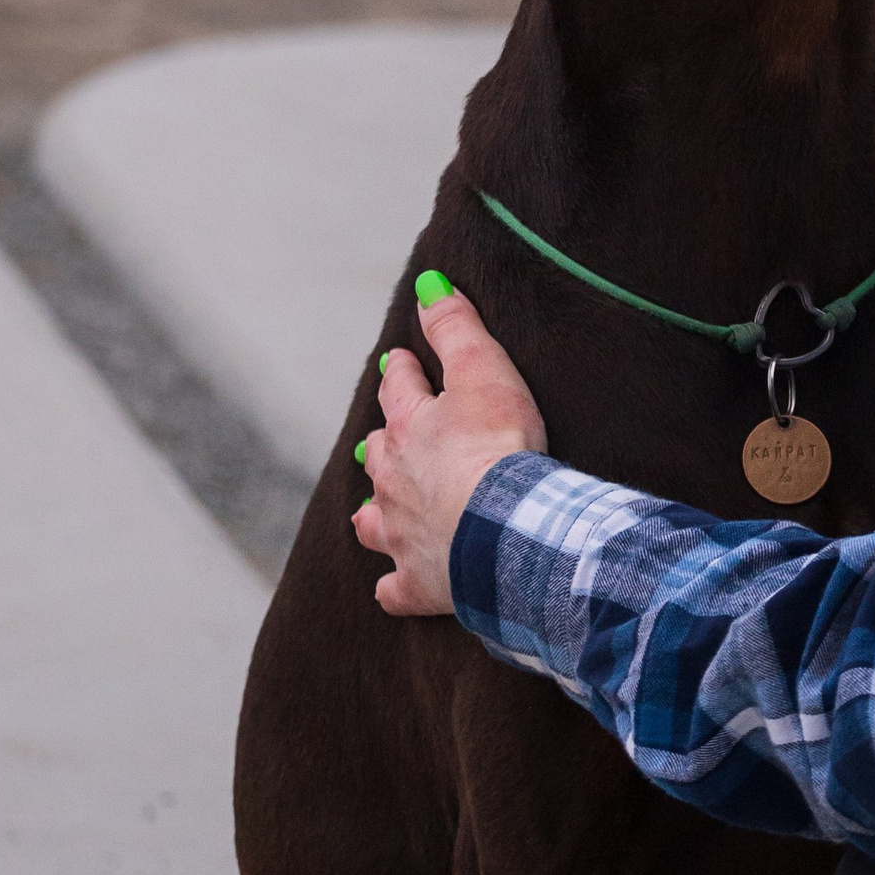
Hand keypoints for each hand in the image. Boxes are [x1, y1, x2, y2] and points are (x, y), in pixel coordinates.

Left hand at [351, 278, 546, 616]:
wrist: (503, 528)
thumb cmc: (498, 444)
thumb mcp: (482, 367)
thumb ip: (455, 326)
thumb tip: (429, 285)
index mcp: (409, 426)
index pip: (399, 390)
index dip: (403, 374)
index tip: (401, 363)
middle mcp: (393, 481)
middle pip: (380, 455)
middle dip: (383, 443)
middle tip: (384, 437)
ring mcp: (402, 535)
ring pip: (374, 521)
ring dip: (374, 513)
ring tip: (371, 511)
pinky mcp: (419, 583)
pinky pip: (395, 589)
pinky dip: (393, 587)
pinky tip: (392, 588)